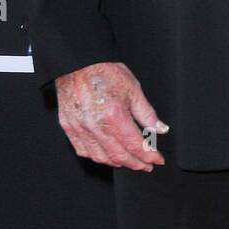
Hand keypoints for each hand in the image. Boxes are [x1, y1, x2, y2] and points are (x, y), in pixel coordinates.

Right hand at [55, 61, 169, 171]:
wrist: (77, 63)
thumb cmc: (105, 72)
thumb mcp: (133, 89)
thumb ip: (147, 113)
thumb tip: (160, 129)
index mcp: (114, 116)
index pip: (135, 145)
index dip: (149, 156)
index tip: (158, 159)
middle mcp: (96, 126)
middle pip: (119, 156)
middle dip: (136, 164)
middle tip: (147, 164)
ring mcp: (80, 128)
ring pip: (101, 157)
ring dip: (118, 163)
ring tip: (130, 161)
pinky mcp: (69, 127)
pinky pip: (83, 151)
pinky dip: (98, 156)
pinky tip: (107, 155)